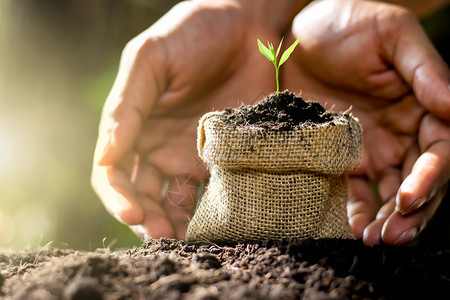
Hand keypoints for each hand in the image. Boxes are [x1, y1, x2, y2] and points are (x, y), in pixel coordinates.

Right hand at [91, 0, 303, 238]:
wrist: (251, 24)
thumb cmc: (195, 33)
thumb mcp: (151, 58)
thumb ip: (126, 104)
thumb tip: (105, 156)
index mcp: (134, 125)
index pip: (113, 172)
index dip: (117, 196)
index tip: (132, 214)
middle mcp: (159, 146)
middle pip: (143, 195)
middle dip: (147, 219)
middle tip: (164, 236)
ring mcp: (192, 154)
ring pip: (176, 201)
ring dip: (177, 224)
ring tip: (187, 240)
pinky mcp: (226, 158)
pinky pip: (214, 192)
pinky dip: (210, 212)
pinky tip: (216, 225)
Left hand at [284, 0, 449, 245]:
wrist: (292, 35)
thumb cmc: (346, 23)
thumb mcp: (391, 34)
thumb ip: (425, 70)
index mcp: (422, 106)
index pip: (439, 151)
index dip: (431, 178)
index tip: (411, 197)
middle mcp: (401, 132)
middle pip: (418, 180)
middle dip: (411, 212)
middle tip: (394, 236)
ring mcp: (370, 146)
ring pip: (389, 192)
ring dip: (388, 219)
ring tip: (378, 240)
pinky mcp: (339, 155)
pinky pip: (354, 189)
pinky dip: (358, 210)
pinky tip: (355, 227)